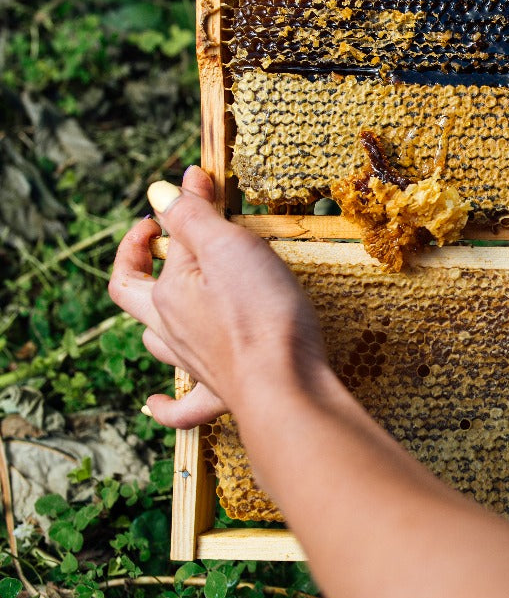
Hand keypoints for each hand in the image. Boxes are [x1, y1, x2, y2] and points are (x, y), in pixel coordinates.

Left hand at [109, 166, 326, 427]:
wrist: (284, 387)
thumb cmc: (259, 314)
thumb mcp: (227, 248)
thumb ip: (192, 217)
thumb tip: (159, 191)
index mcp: (168, 294)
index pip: (152, 248)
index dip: (160, 218)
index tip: (185, 192)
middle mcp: (173, 330)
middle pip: (134, 295)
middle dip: (136, 263)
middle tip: (154, 239)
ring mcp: (196, 363)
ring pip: (157, 342)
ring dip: (151, 322)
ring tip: (163, 302)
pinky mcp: (223, 393)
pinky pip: (185, 406)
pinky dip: (165, 405)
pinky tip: (154, 402)